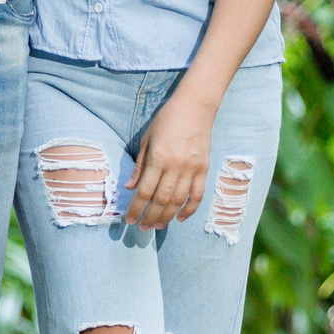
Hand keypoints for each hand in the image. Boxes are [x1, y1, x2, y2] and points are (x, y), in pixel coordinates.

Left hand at [125, 100, 213, 231]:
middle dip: (150, 216)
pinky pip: (197, 194)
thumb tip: (129, 187)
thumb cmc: (167, 119)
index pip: (145, 191)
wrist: (196, 105)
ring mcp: (192, 168)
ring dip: (167, 216)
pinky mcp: (204, 168)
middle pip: (161, 200)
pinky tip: (180, 218)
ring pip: (178, 200)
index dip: (136, 208)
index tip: (129, 219)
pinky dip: (190, 209)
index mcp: (158, 157)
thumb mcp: (147, 138)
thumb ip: (139, 165)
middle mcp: (175, 166)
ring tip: (157, 226)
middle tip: (142, 228)